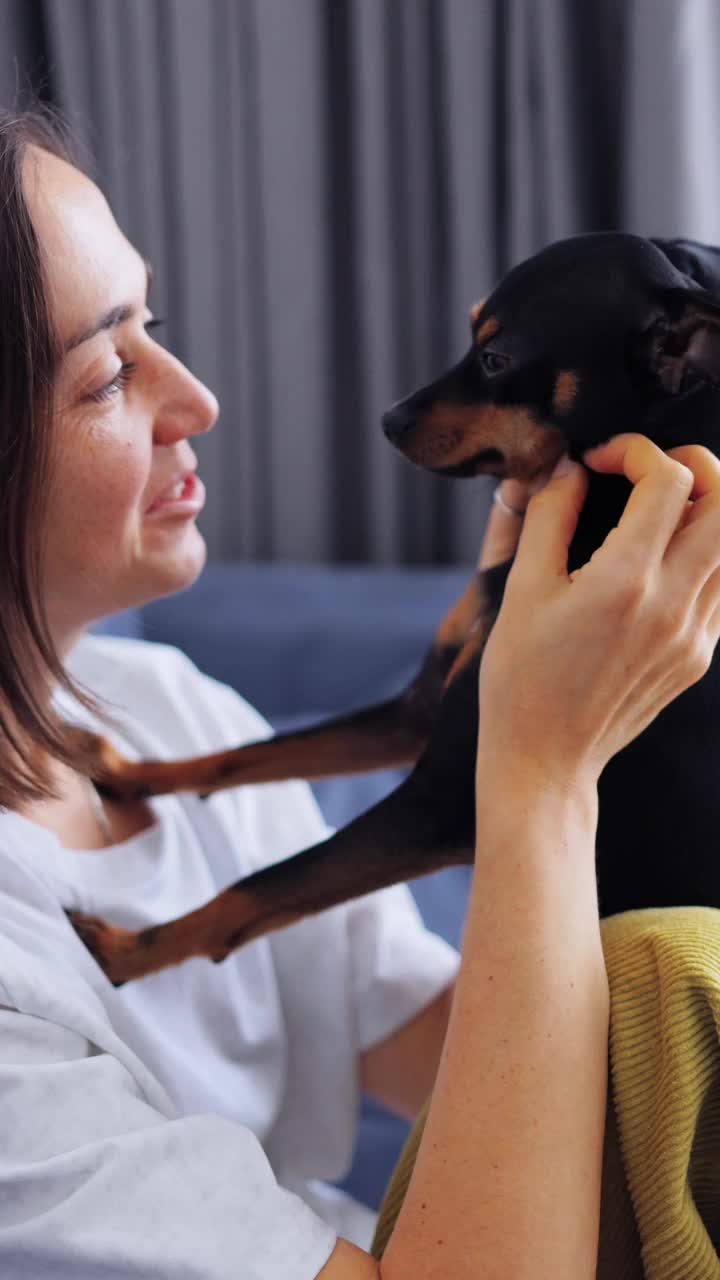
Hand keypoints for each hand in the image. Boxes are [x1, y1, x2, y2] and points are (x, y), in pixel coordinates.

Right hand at [477, 434, 719, 792]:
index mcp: (626, 583)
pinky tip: (654, 562)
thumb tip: (571, 468)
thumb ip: (549, 517)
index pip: (671, 480)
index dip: (635, 451)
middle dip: (693, 465)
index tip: (598, 461)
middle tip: (646, 472)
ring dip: (700, 510)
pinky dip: (699, 554)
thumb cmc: (520, 679)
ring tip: (650, 515)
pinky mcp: (699, 654)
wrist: (545, 760)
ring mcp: (696, 634)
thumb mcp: (521, 591)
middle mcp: (674, 605)